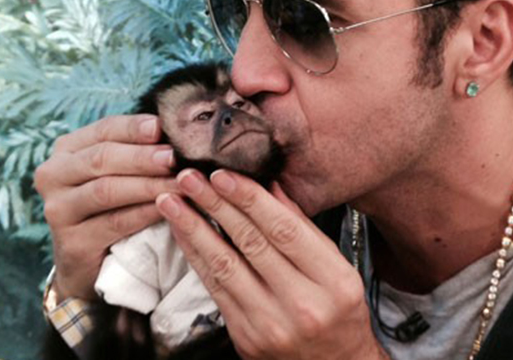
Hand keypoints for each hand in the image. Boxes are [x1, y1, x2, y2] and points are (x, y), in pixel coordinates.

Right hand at [34, 115, 178, 299]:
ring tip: (179, 183)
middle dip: (142, 157)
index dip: (133, 127)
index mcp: (67, 150)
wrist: (89, 262)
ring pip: (107, 190)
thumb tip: (176, 131)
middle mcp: (53, 175)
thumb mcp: (119, 173)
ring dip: (148, 185)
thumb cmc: (111, 206)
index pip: (103, 130)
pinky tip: (167, 208)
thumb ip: (137, 151)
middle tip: (174, 157)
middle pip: (102, 158)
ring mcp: (57, 209)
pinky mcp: (71, 241)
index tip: (162, 126)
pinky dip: (144, 213)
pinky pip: (115, 222)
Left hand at [157, 169, 388, 359]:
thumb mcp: (338, 269)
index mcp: (334, 281)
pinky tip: (184, 235)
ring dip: (193, 229)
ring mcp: (271, 324)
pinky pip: (215, 289)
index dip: (249, 199)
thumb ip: (303, 228)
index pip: (285, 230)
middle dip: (215, 205)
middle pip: (251, 243)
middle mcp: (303, 304)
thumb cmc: (340, 315)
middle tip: (189, 178)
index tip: (223, 175)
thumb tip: (271, 187)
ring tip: (172, 202)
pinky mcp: (246, 337)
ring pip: (224, 266)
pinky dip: (196, 257)